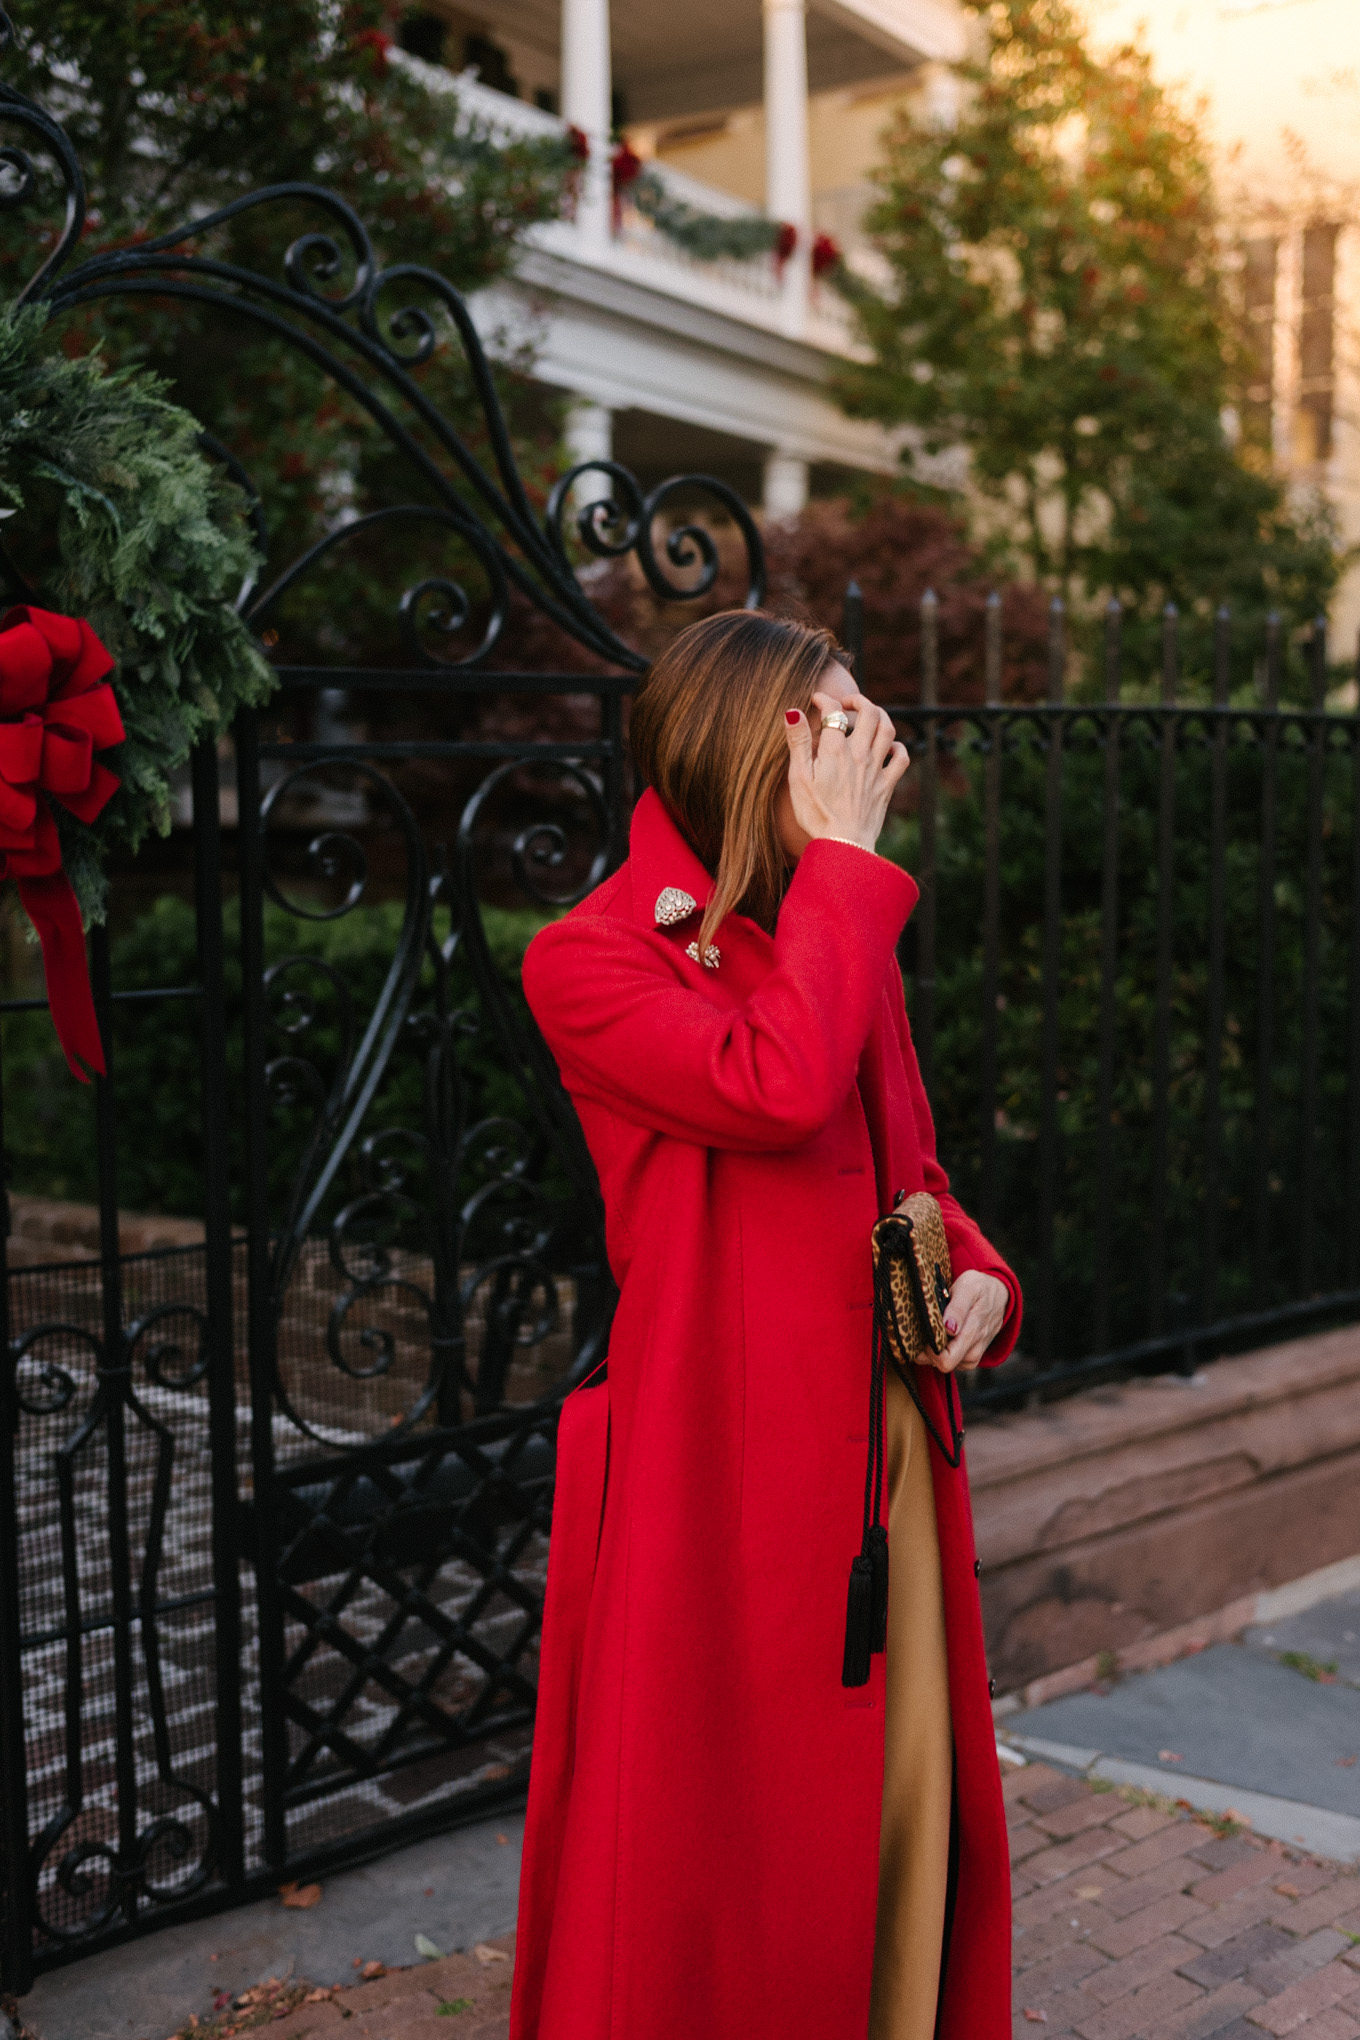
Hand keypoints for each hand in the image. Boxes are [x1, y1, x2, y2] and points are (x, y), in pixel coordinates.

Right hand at [783, 684, 908, 853]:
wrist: (844, 844)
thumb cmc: (817, 814)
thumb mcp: (798, 778)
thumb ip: (797, 743)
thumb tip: (792, 712)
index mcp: (835, 751)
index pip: (833, 712)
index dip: (824, 700)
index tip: (817, 700)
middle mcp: (860, 755)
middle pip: (869, 712)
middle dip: (857, 700)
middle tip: (845, 703)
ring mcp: (876, 770)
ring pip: (888, 729)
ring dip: (880, 715)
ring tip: (868, 716)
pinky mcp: (886, 785)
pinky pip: (901, 758)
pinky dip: (897, 747)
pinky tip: (888, 747)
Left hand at [922, 1267, 1008, 1373]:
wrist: (998, 1293)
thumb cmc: (980, 1287)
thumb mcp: (968, 1287)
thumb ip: (958, 1308)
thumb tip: (949, 1328)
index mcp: (972, 1332)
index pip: (946, 1360)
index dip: (929, 1351)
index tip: (922, 1333)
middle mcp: (974, 1349)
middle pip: (943, 1365)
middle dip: (928, 1353)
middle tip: (922, 1332)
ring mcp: (973, 1355)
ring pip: (946, 1365)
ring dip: (934, 1352)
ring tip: (932, 1331)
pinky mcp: (971, 1357)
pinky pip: (953, 1363)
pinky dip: (942, 1353)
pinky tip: (940, 1336)